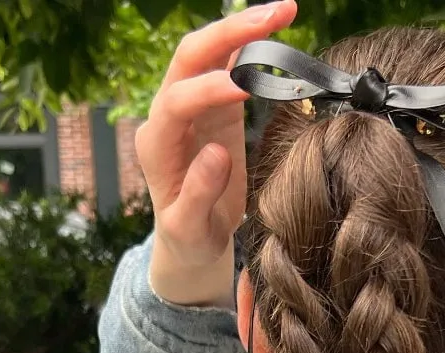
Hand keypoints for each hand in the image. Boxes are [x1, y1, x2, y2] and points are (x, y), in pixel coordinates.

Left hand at [135, 0, 297, 307]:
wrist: (191, 238)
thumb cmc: (188, 238)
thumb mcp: (189, 229)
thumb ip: (198, 194)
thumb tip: (217, 153)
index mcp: (157, 143)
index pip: (178, 101)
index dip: (209, 90)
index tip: (245, 90)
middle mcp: (169, 113)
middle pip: (191, 56)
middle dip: (229, 32)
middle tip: (273, 18)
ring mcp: (193, 104)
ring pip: (212, 51)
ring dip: (246, 27)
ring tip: (286, 10)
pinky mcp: (215, 104)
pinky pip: (231, 64)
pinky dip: (254, 45)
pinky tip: (279, 30)